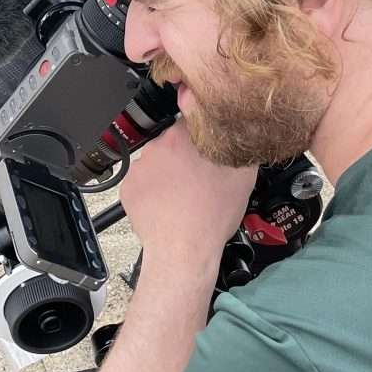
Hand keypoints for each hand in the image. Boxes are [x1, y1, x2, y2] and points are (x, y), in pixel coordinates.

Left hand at [119, 129, 254, 276]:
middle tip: (199, 177)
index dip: (203, 134)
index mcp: (183, 138)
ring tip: (183, 195)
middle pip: (173, 143)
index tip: (208, 148)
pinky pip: (143, 183)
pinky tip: (168, 204)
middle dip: (184, 156)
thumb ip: (242, 150)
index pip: (192, 120)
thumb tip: (242, 142)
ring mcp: (139, 168)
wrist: (182, 251)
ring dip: (168, 174)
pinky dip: (153, 191)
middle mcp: (157, 147)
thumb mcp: (243, 178)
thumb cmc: (210, 217)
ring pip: (157, 163)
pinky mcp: (128, 187)